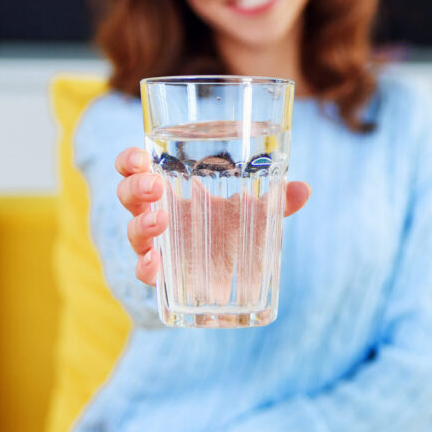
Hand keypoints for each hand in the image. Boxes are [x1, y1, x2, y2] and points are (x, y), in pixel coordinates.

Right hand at [115, 147, 310, 286]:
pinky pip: (143, 271)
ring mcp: (154, 245)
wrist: (225, 273)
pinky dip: (146, 267)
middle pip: (127, 196)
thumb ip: (275, 199)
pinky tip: (155, 264)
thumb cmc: (230, 226)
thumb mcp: (251, 209)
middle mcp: (153, 213)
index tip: (140, 157)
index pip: (135, 168)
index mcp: (167, 188)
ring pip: (132, 232)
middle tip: (155, 186)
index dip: (129, 161)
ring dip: (141, 225)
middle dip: (135, 188)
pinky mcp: (160, 275)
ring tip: (160, 220)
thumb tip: (303, 189)